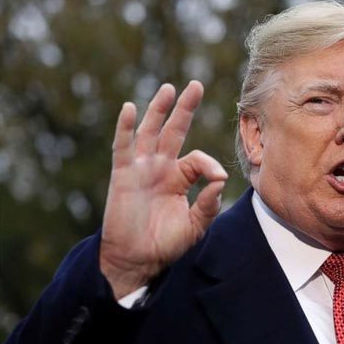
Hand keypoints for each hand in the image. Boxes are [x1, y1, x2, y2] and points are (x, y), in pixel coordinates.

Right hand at [99, 81, 227, 298]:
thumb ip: (209, 204)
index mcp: (179, 178)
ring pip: (150, 132)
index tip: (218, 178)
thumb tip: (221, 180)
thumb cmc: (167, 244)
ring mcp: (141, 169)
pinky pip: (123, 147)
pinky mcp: (123, 175)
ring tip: (170, 89)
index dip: (210, 164)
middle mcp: (161, 168)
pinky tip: (130, 108)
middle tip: (196, 85)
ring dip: (159, 109)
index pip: (197, 159)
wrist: (137, 259)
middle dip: (184, 108)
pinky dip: (126, 128)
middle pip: (174, 131)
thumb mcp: (195, 225)